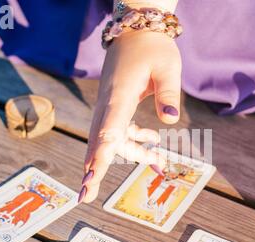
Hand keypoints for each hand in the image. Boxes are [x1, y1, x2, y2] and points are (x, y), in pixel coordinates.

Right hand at [79, 31, 181, 202]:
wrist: (136, 32)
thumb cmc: (152, 47)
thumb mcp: (167, 67)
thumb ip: (168, 94)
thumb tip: (169, 121)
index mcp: (119, 95)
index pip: (107, 131)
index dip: (99, 157)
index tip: (89, 179)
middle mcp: (108, 103)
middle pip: (98, 141)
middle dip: (93, 170)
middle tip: (85, 198)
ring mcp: (109, 105)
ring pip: (112, 139)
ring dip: (133, 154)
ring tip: (161, 164)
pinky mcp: (115, 106)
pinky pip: (119, 131)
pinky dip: (134, 142)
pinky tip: (154, 144)